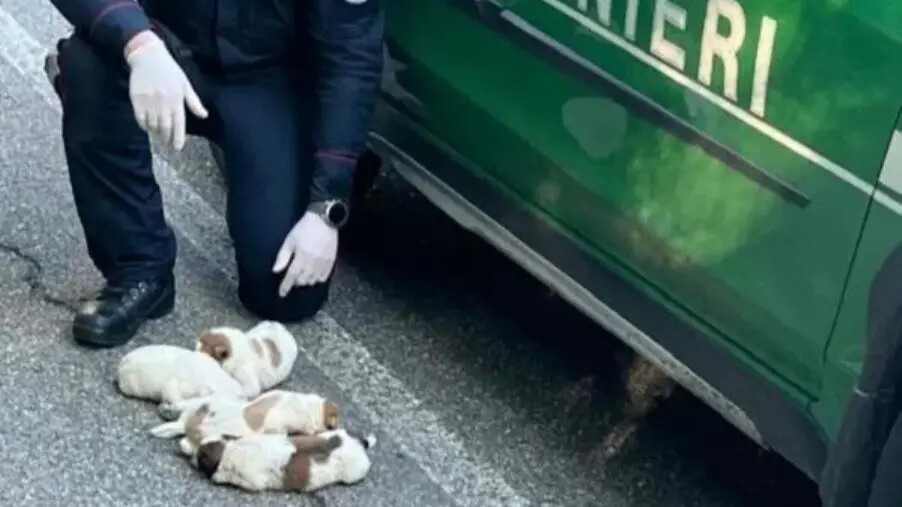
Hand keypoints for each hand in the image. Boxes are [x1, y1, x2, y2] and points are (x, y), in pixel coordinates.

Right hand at [125, 31, 207, 150]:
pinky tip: (147, 126)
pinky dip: (144, 125)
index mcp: (177, 100)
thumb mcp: (185, 84)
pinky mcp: (137, 99)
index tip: (177, 148)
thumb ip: (194, 102)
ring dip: (155, 132)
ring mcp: (149, 101)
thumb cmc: (170, 71)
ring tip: (158, 134)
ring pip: (153, 124)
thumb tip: (204, 115)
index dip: (178, 138)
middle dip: (166, 137)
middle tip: (167, 142)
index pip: (179, 124)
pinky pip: (140, 118)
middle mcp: (164, 102)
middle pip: (165, 127)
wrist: (148, 56)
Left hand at [272, 211, 338, 296]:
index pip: (291, 276)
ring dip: (306, 281)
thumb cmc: (304, 228)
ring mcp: (323, 263)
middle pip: (303, 280)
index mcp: (301, 257)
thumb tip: (276, 271)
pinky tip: (314, 275)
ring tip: (303, 276)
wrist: (324, 220)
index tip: (282, 294)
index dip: (286, 286)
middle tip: (293, 278)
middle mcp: (313, 262)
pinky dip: (318, 279)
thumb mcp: (289, 240)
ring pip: (314, 280)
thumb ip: (283, 256)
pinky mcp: (331, 261)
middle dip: (296, 282)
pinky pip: (324, 277)